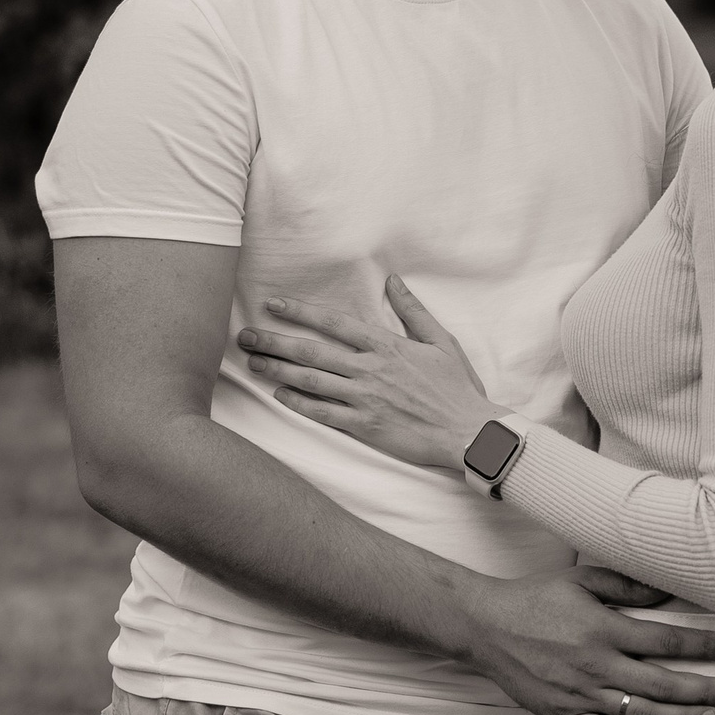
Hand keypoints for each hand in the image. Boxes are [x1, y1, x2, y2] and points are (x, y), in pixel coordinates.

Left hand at [238, 277, 492, 475]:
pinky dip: (299, 403)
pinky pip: (323, 413)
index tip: (273, 305)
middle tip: (245, 336)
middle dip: (275, 341)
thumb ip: (413, 311)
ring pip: (311, 380)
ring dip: (278, 370)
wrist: (468, 432)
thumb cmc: (456, 388)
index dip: (300, 311)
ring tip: (253, 362)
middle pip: (312, 350)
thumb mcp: (441, 341)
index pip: (333, 322)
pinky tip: (280, 394)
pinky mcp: (364, 426)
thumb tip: (394, 281)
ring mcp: (365, 398)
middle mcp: (370, 369)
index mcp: (386, 345)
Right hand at [447, 559, 714, 714]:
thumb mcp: (581, 580)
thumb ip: (627, 586)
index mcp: (603, 629)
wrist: (485, 626)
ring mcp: (580, 696)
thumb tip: (669, 592)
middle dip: (703, 690)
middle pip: (663, 685)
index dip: (701, 646)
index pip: (665, 641)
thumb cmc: (535, 597)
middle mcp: (596, 667)